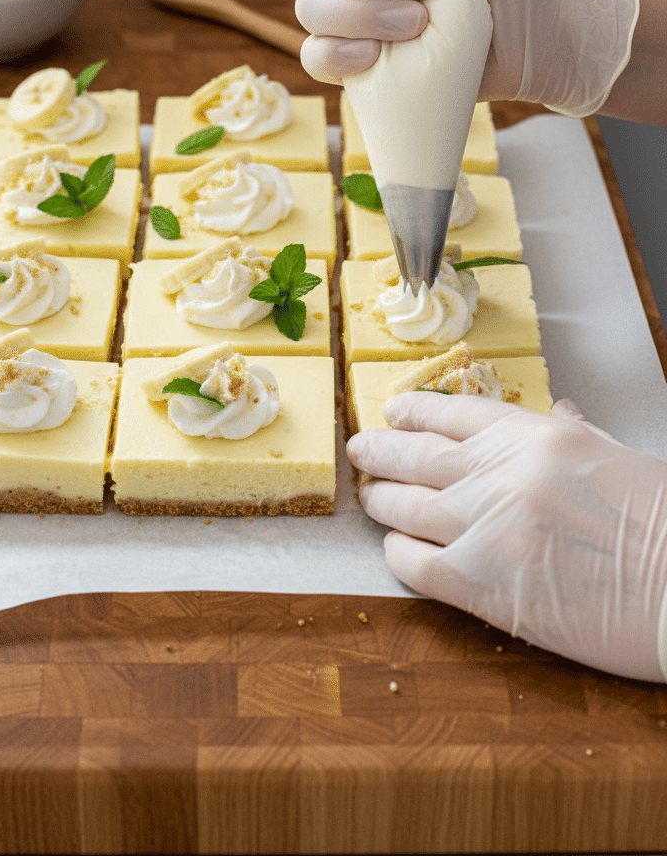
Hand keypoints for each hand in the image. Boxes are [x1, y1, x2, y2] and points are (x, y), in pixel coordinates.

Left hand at [347, 393, 666, 681]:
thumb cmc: (662, 525)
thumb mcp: (617, 456)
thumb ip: (572, 436)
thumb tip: (557, 415)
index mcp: (537, 437)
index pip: (454, 413)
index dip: (414, 411)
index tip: (395, 413)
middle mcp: (501, 475)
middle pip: (416, 454)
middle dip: (380, 450)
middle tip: (361, 450)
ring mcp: (485, 528)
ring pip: (403, 505)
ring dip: (380, 499)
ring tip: (369, 496)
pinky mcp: (480, 586)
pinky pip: (414, 564)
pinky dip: (397, 553)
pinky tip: (397, 548)